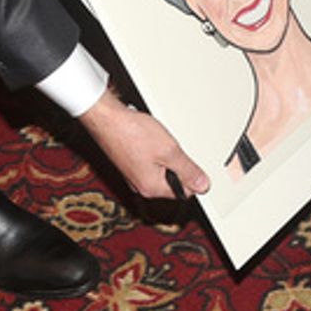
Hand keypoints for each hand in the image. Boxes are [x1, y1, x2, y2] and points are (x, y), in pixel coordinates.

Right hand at [78, 87, 209, 199]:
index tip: (191, 161)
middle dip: (177, 164)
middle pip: (173, 181)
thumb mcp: (169, 151)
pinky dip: (154, 152)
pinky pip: (150, 163)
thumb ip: (188, 170)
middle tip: (170, 147)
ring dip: (165, 156)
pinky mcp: (129, 164)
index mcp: (152, 188)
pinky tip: (149, 140)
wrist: (107, 118)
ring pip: (162, 170)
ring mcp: (134, 176)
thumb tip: (203, 185)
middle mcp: (141, 186)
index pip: (185, 192)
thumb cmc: (132, 132)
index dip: (192, 175)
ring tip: (157, 141)